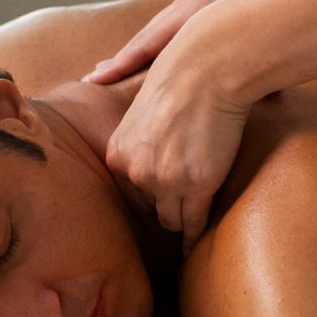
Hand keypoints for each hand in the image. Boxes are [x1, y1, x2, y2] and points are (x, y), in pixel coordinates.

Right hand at [82, 0, 313, 85]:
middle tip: (96, 76)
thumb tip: (277, 92)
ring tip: (126, 61)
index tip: (95, 77)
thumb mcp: (274, 6)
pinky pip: (186, 17)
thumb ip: (267, 44)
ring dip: (145, 45)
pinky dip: (171, 33)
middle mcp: (194, 1)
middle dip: (124, 57)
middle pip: (150, 34)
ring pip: (166, 25)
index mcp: (198, 6)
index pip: (151, 41)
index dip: (124, 63)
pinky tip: (175, 38)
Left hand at [102, 32, 252, 252]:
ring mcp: (166, 182)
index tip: (160, 202)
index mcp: (119, 153)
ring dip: (180, 223)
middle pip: (149, 207)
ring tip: (188, 233)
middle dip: (164, 208)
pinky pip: (193, 224)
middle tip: (178, 215)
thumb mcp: (141, 107)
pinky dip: (194, 238)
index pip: (131, 189)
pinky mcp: (197, 187)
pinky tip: (194, 247)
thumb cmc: (182, 77)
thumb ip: (133, 133)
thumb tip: (107, 106)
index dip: (149, 194)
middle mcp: (138, 172)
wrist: (210, 69)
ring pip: (171, 219)